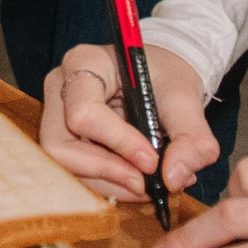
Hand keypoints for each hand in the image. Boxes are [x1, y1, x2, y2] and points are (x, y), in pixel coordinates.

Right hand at [41, 41, 214, 198]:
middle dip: (106, 173)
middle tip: (146, 184)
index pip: (84, 113)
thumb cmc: (167, 77)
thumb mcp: (186, 99)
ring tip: (151, 183)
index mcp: (84, 62)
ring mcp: (57, 114)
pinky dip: (110, 184)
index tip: (152, 161)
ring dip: (111, 184)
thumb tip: (174, 180)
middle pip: (62, 147)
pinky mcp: (65, 138)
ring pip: (67, 167)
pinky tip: (138, 178)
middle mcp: (61, 87)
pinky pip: (77, 172)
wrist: (161, 76)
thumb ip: (191, 137)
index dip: (118, 143)